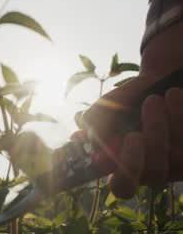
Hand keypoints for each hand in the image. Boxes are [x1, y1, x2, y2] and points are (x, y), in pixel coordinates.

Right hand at [83, 74, 182, 198]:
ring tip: (154, 98)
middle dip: (154, 139)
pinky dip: (178, 116)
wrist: (155, 83)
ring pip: (175, 158)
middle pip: (155, 174)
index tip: (131, 137)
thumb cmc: (125, 100)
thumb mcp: (102, 108)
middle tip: (148, 106)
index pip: (123, 186)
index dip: (127, 171)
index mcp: (121, 168)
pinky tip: (172, 95)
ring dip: (162, 124)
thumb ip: (94, 123)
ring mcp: (174, 164)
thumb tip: (93, 139)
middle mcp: (149, 171)